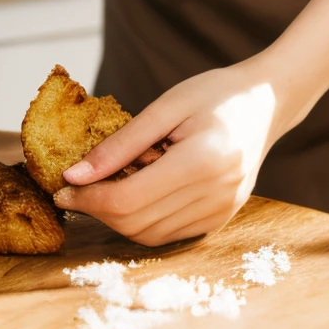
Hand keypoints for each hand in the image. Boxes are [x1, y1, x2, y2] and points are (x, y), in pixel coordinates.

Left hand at [52, 58, 288, 245]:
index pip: (128, 199)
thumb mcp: (166, 106)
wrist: (267, 102)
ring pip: (150, 236)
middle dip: (97, 209)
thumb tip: (75, 174)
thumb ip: (121, 143)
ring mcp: (221, 213)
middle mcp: (215, 195)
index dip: (88, 197)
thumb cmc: (216, 93)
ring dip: (118, 218)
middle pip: (136, 223)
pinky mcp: (221, 219)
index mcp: (202, 162)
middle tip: (75, 186)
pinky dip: (143, 219)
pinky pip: (169, 233)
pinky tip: (135, 191)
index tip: (62, 184)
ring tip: (105, 185)